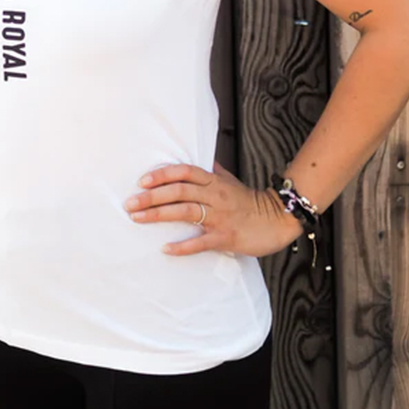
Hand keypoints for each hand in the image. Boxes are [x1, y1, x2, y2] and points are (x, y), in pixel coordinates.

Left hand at [123, 160, 304, 256]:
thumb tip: (199, 159)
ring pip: (185, 211)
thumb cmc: (249, 201)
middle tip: (130, 203)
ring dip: (159, 215)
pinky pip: (201, 241)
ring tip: (138, 219)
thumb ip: (212, 171)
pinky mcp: (226, 237)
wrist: (278, 219)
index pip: (184, 172)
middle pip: (179, 191)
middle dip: (152, 196)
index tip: (142, 181)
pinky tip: (166, 248)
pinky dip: (183, 245)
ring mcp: (220, 216)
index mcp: (214, 181)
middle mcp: (215, 195)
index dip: (162, 175)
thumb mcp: (230, 181)